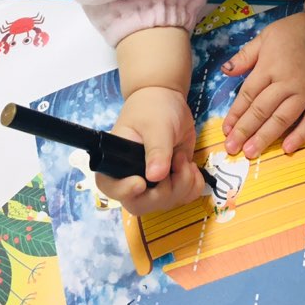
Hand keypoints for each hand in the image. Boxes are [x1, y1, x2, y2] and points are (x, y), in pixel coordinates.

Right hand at [95, 86, 203, 215]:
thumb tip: (155, 176)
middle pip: (142, 204)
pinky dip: (193, 186)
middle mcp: (132, 177)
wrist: (168, 100)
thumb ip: (156, 150)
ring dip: (182, 184)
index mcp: (117, 161)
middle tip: (176, 162)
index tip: (142, 183)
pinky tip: (191, 167)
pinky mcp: (171, 182)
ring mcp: (153, 183)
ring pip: (166, 203)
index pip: (111, 187)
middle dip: (165, 191)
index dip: (125, 192)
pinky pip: (183, 197)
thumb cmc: (154, 108)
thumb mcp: (157, 125)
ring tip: (183, 157)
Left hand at [221, 10, 304, 157]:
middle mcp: (286, 82)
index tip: (226, 130)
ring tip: (252, 153)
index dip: (236, 114)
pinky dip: (299, 136)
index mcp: (269, 66)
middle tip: (232, 149)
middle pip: (262, 110)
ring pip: (282, 119)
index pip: (248, 95)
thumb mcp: (267, 35)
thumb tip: (225, 70)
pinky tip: (287, 149)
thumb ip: (246, 55)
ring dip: (265, 137)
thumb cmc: (297, 31)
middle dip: (245, 131)